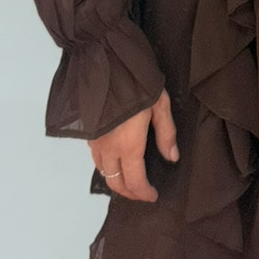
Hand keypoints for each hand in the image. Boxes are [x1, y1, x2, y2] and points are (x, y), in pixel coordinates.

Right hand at [88, 88, 178, 202]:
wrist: (106, 62)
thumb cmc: (136, 81)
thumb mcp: (160, 105)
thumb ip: (166, 134)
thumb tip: (172, 157)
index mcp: (128, 145)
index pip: (135, 181)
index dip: (144, 193)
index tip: (153, 196)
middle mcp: (108, 148)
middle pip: (115, 182)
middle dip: (129, 192)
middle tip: (141, 193)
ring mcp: (94, 140)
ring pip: (102, 171)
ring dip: (115, 179)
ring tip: (129, 178)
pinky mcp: (87, 131)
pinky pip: (95, 157)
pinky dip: (105, 165)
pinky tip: (114, 159)